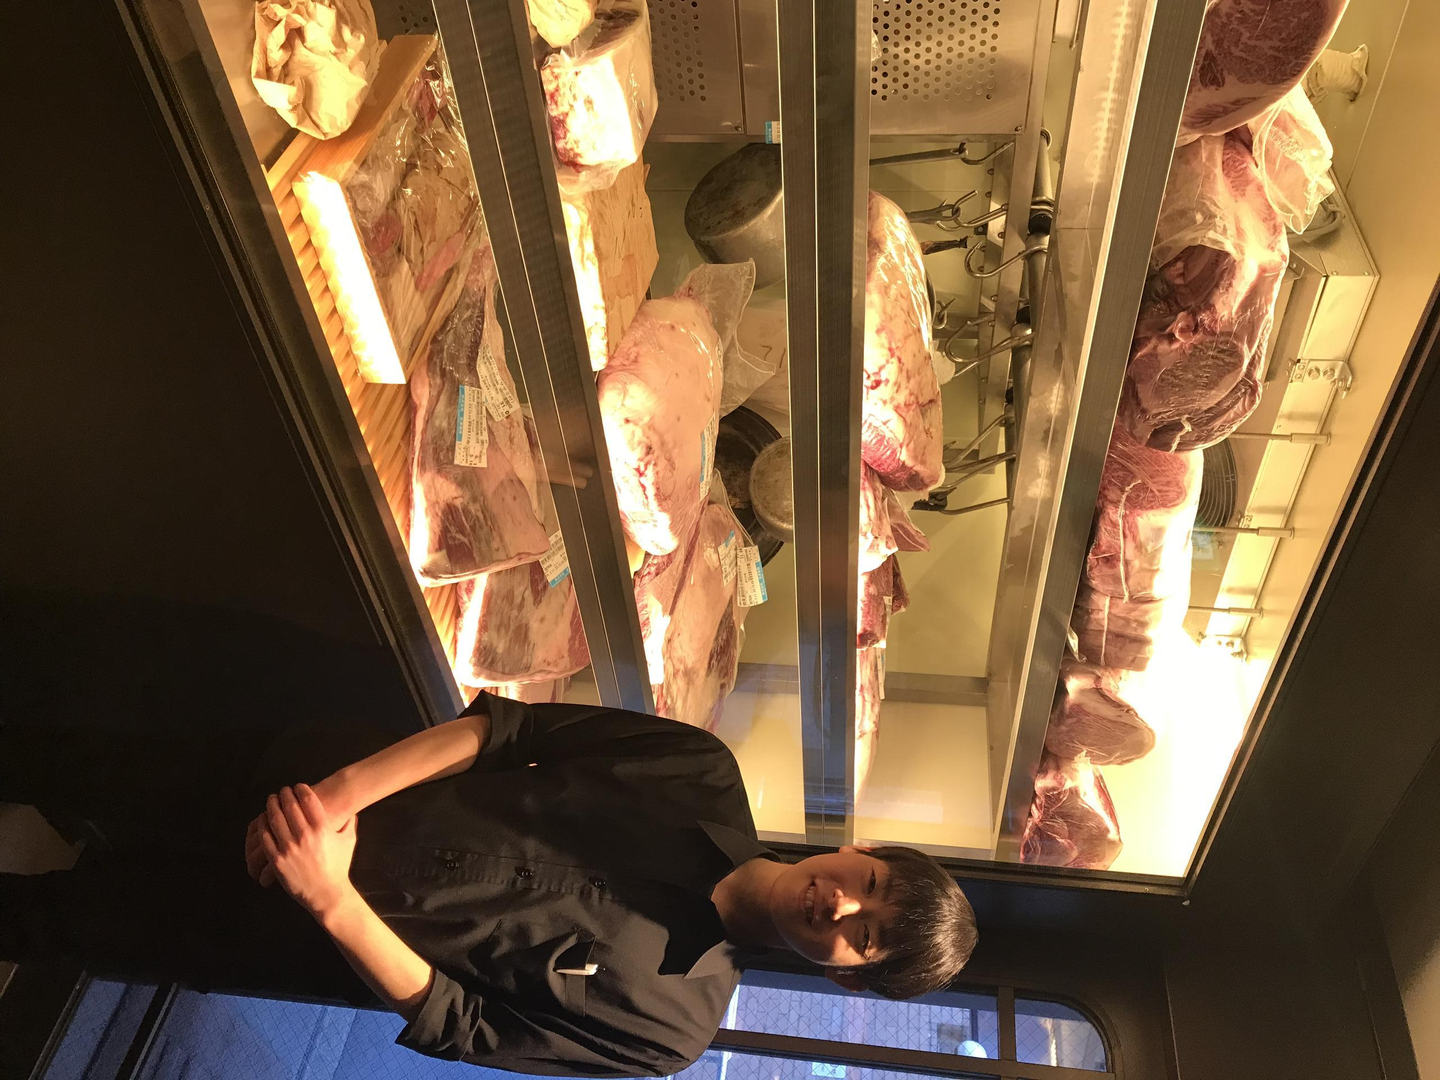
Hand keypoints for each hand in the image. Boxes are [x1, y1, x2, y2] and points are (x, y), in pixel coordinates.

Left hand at [245, 771, 351, 885]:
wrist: (326, 893)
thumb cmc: (339, 867)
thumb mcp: (349, 841)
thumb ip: (349, 823)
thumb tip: (352, 808)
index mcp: (322, 828)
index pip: (308, 800)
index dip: (301, 789)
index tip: (298, 786)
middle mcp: (304, 835)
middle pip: (289, 806)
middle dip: (284, 795)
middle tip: (282, 791)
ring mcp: (288, 848)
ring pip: (274, 819)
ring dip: (271, 806)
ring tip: (271, 801)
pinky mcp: (277, 860)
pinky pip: (265, 837)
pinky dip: (263, 825)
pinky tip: (264, 820)